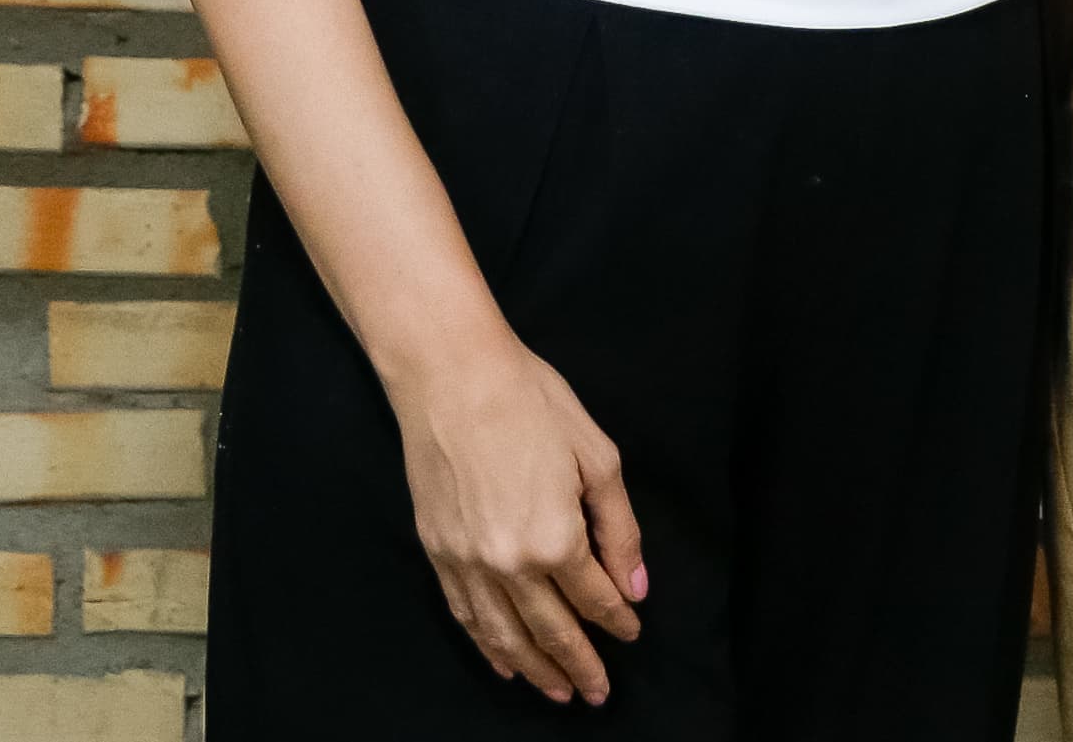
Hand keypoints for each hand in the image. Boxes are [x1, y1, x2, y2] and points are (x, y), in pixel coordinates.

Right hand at [388, 328, 645, 702]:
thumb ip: (619, 529)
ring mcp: (466, 564)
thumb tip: (634, 586)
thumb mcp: (599, 458)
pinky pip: (466, 617)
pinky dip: (488, 646)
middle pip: (551, 629)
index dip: (616, 619)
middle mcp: (508, 564)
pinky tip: (505, 663)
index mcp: (555, 538)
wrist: (453, 379)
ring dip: (536, 669)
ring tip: (558, 693)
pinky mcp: (437, 554)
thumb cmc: (534, 405)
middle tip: (598, 693)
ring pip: (505, 636)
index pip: (594, 597)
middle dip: (580, 665)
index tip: (632, 633)